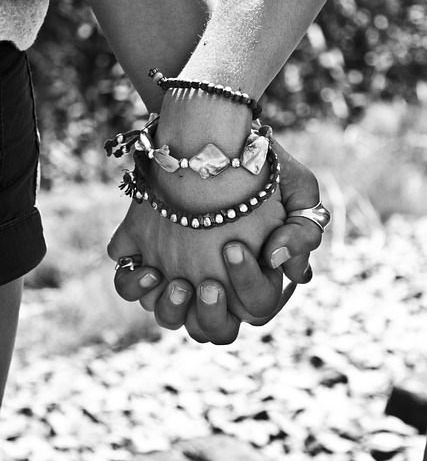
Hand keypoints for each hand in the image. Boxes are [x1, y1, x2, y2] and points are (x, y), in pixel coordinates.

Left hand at [108, 137, 324, 341]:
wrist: (208, 132)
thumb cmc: (256, 161)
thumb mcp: (296, 186)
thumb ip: (304, 232)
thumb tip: (294, 275)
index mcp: (250, 273)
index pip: (255, 307)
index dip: (248, 285)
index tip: (234, 248)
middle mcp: (212, 279)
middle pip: (210, 329)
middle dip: (208, 315)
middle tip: (206, 284)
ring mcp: (175, 269)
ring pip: (168, 316)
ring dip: (170, 307)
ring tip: (173, 279)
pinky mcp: (141, 250)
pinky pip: (130, 286)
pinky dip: (135, 283)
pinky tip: (147, 266)